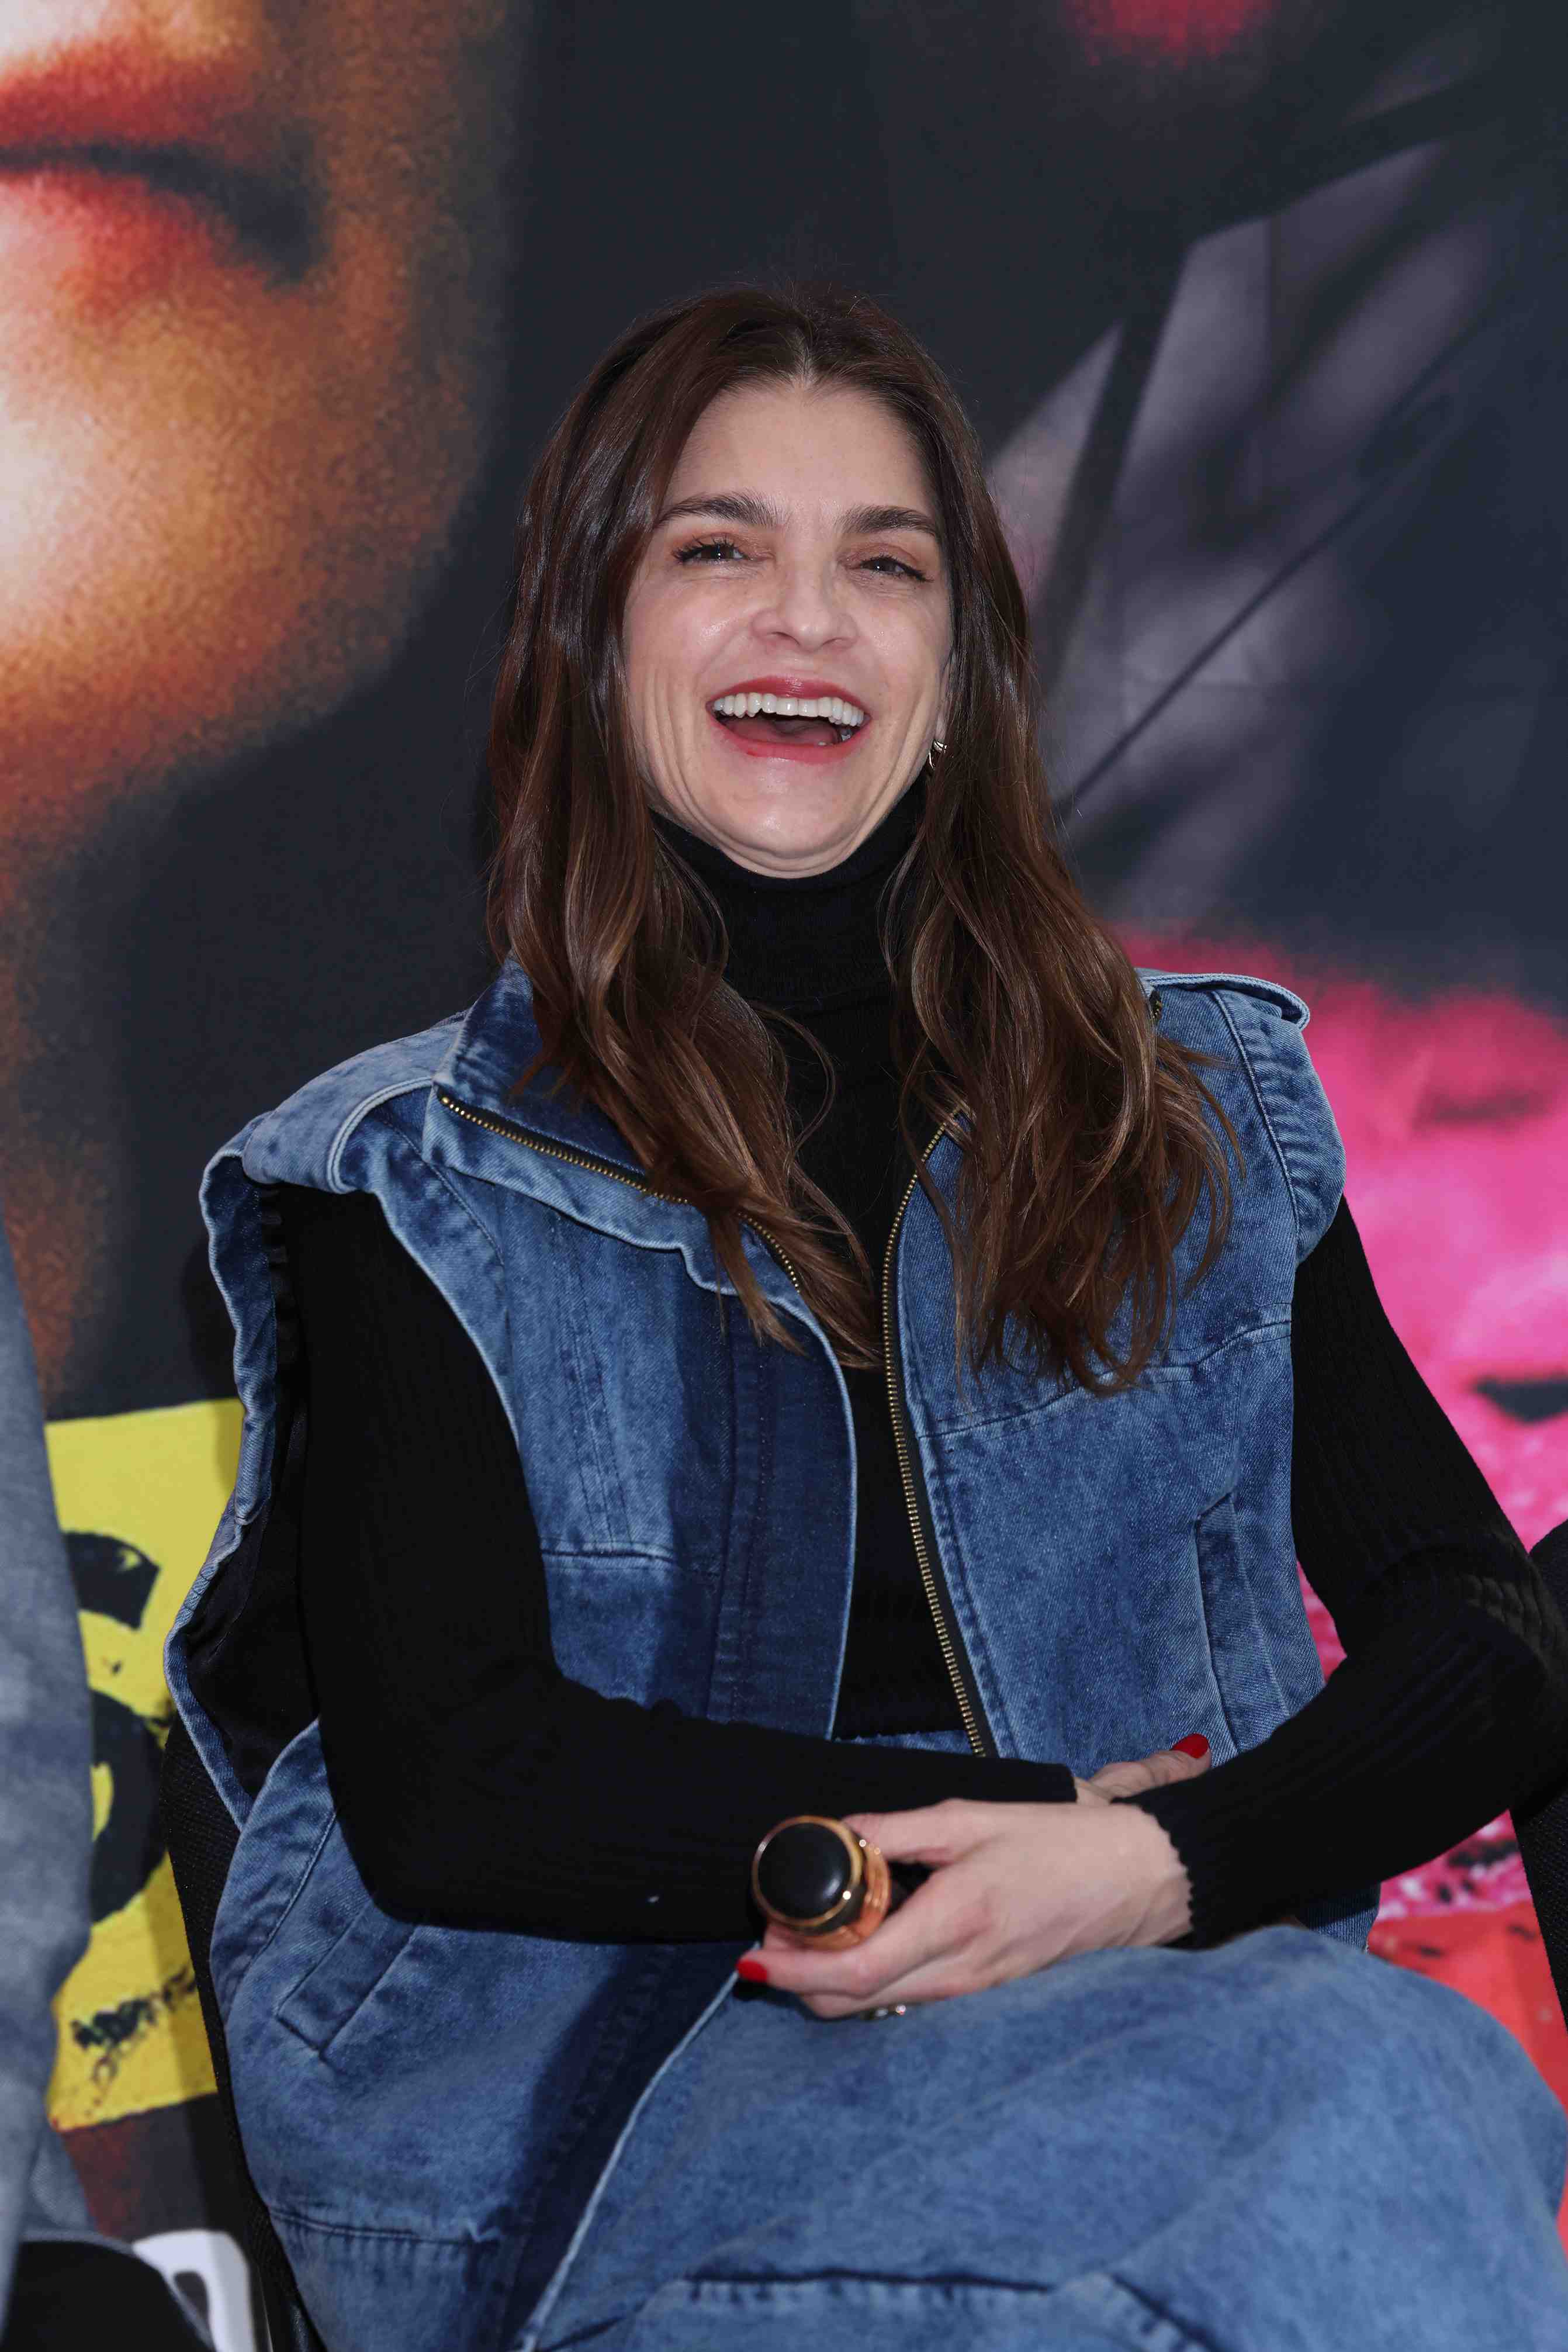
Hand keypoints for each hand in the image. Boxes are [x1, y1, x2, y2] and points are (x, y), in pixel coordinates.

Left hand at [747, 1739, 1210, 2019]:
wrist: (1134, 1880)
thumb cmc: (1058, 1842)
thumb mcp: (971, 1817)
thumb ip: (897, 1830)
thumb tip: (835, 1833)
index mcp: (954, 1922)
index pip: (853, 1972)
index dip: (794, 1969)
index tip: (755, 1949)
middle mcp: (959, 1973)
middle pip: (851, 2005)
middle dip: (798, 1977)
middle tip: (777, 1927)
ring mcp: (972, 1993)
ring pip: (875, 2009)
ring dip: (829, 1980)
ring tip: (814, 1927)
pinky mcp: (981, 1994)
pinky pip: (907, 2002)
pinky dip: (869, 1981)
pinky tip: (866, 1939)